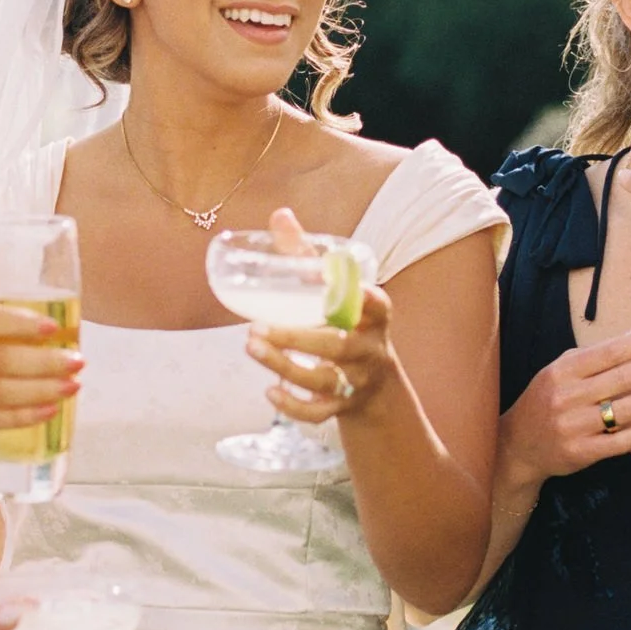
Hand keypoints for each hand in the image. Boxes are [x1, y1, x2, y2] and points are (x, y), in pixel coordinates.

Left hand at [244, 207, 397, 423]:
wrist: (373, 384)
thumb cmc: (345, 322)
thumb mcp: (335, 292)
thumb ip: (307, 257)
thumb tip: (280, 216)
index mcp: (374, 315)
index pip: (379, 305)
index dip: (366, 297)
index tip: (343, 283)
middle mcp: (370, 349)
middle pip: (338, 346)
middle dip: (297, 338)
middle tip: (256, 328)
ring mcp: (356, 380)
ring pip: (324, 379)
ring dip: (285, 366)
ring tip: (251, 347)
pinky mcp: (342, 406)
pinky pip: (319, 413)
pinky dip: (294, 407)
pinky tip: (269, 391)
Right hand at [499, 326, 630, 486]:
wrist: (518, 443)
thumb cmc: (546, 399)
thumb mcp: (562, 369)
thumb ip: (600, 352)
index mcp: (562, 371)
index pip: (610, 352)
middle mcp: (567, 397)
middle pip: (623, 379)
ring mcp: (575, 427)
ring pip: (627, 410)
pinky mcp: (583, 452)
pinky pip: (623, 440)